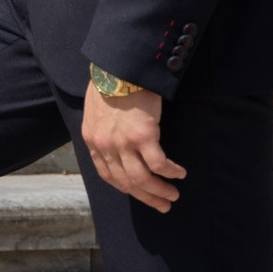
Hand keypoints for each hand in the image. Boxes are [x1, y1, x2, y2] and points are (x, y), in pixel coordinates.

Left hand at [80, 82, 184, 213]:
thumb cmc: (111, 83)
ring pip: (142, 179)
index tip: (140, 194)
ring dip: (159, 190)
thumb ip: (103, 132)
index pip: (108, 175)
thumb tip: (116, 147)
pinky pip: (159, 164)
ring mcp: (123, 143)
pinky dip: (171, 172)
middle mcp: (105, 146)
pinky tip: (179, 173)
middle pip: (126, 182)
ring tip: (173, 194)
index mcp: (93, 141)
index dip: (126, 188)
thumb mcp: (97, 112)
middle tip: (162, 205)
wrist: (119, 66)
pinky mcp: (143, 135)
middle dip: (146, 197)